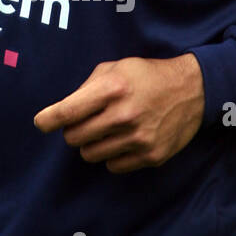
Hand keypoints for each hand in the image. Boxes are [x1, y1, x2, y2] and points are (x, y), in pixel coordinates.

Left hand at [33, 53, 204, 173]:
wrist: (194, 90)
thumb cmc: (147, 76)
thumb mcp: (116, 68)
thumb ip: (86, 88)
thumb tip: (61, 112)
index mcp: (113, 89)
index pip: (68, 112)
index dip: (48, 120)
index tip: (42, 123)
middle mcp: (124, 115)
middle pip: (74, 138)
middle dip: (73, 131)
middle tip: (84, 122)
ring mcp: (138, 139)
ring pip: (90, 155)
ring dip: (92, 144)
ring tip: (106, 131)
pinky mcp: (150, 156)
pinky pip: (113, 166)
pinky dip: (112, 156)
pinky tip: (123, 141)